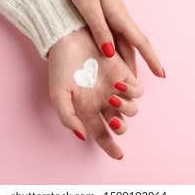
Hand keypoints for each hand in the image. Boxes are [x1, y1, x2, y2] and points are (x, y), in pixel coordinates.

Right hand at [48, 27, 142, 158]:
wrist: (69, 38)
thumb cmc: (61, 66)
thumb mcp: (58, 94)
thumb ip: (68, 117)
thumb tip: (82, 136)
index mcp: (87, 109)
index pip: (102, 134)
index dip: (111, 147)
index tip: (119, 156)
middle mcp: (102, 101)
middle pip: (120, 124)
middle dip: (121, 127)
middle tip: (114, 121)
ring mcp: (114, 88)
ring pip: (131, 109)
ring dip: (126, 109)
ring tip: (113, 99)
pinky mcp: (123, 74)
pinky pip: (136, 90)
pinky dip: (132, 93)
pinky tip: (119, 87)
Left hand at [66, 0, 164, 77]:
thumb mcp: (89, 8)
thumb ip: (99, 30)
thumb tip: (109, 54)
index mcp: (120, 18)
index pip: (141, 42)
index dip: (152, 59)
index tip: (162, 75)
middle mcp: (121, 21)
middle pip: (132, 49)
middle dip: (138, 67)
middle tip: (137, 88)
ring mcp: (114, 20)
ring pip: (123, 47)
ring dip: (126, 63)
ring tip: (124, 82)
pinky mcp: (106, 18)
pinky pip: (114, 40)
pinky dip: (115, 54)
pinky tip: (111, 63)